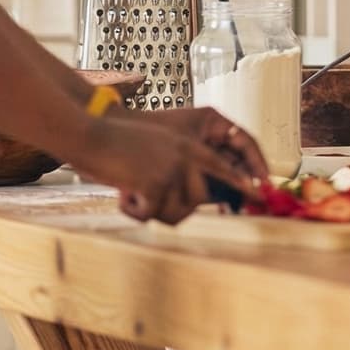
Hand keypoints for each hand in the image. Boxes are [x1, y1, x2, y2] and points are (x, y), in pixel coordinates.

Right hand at [71, 107, 265, 224]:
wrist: (91, 134)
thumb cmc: (116, 143)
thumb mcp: (157, 146)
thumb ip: (177, 165)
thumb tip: (189, 197)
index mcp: (187, 147)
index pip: (224, 168)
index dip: (243, 185)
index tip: (259, 196)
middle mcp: (185, 157)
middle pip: (200, 200)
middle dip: (176, 209)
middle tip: (150, 204)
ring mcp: (171, 169)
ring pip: (175, 212)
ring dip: (152, 211)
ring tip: (131, 192)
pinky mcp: (155, 182)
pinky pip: (151, 214)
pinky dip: (133, 211)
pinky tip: (122, 194)